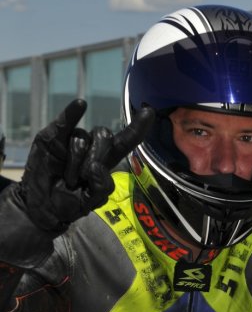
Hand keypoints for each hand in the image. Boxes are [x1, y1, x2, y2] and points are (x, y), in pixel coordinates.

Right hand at [17, 99, 153, 233]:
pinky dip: (73, 112)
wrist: (43, 205)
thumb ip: (100, 188)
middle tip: (81, 179)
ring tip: (67, 179)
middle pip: (105, 137)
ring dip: (75, 161)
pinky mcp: (55, 135)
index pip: (126, 141)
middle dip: (95, 158)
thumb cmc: (70, 202)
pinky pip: (66, 121)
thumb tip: (95, 167)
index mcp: (106, 161)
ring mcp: (74, 139)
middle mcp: (93, 146)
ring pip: (82, 138)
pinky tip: (80, 105)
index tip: (148, 112)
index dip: (137, 128)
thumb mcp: (90, 202)